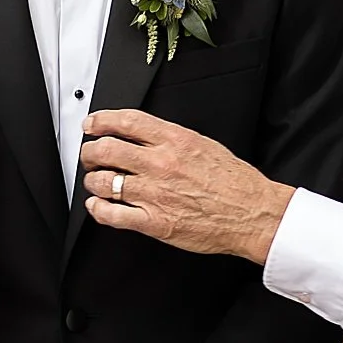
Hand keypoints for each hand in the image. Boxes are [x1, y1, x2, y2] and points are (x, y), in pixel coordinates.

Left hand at [79, 109, 295, 263]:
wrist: (253, 213)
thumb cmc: (234, 182)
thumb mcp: (204, 144)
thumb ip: (170, 138)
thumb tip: (142, 135)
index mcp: (174, 140)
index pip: (126, 121)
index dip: (101, 121)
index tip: (92, 124)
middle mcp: (161, 164)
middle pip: (106, 150)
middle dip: (90, 152)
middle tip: (89, 156)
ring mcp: (155, 193)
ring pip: (103, 182)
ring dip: (92, 181)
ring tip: (96, 182)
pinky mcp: (154, 222)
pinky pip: (111, 214)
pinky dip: (98, 209)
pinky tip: (99, 206)